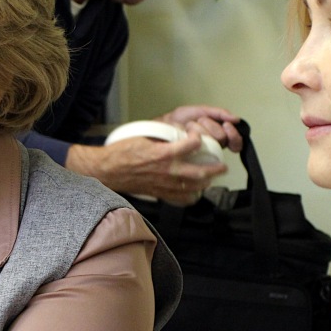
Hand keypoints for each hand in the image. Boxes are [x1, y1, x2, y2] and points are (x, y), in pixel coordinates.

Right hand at [66, 134, 227, 205]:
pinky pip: (180, 198)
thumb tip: (176, 131)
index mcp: (163, 153)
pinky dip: (190, 197)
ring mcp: (164, 184)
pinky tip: (194, 193)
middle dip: (215, 169)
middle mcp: (167, 171)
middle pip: (200, 172)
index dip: (198, 138)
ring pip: (193, 187)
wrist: (108, 170)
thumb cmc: (122, 152)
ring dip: (206, 183)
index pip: (192, 145)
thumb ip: (162, 135)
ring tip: (212, 179)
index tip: (198, 136)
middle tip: (222, 166)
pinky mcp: (160, 193)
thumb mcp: (143, 136)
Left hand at [157, 105, 242, 152]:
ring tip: (188, 128)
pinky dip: (194, 135)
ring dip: (199, 128)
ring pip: (212, 142)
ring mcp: (201, 156)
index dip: (234, 135)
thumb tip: (237, 119)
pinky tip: (186, 134)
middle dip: (209, 125)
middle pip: (222, 138)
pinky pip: (200, 149)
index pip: (235, 142)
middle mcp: (211, 149)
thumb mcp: (200, 112)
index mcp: (216, 139)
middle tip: (198, 123)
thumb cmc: (178, 121)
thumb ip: (218, 113)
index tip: (227, 125)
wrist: (159, 126)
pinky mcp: (190, 161)